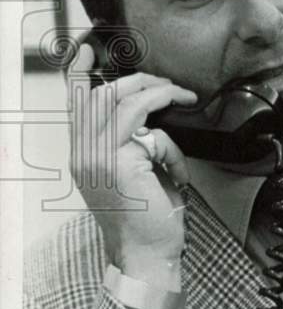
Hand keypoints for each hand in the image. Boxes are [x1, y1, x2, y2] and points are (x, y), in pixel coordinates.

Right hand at [67, 43, 197, 287]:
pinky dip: (170, 136)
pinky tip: (177, 159)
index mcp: (84, 157)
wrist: (147, 256)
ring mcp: (98, 158)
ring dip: (158, 92)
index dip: (77, 76)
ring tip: (181, 97)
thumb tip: (150, 122)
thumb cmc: (146, 220)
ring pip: (124, 101)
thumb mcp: (133, 175)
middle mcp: (84, 155)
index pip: (75, 107)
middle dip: (138, 80)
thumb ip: (130, 145)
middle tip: (168, 86)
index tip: (85, 52)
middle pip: (101, 95)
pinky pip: (149, 128)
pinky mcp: (120, 163)